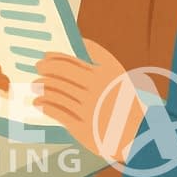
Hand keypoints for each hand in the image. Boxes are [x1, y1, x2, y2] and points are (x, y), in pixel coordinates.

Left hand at [34, 39, 145, 159]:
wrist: (141, 137)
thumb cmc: (126, 101)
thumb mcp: (118, 75)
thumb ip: (100, 56)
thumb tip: (81, 40)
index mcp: (103, 75)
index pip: (69, 61)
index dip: (54, 57)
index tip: (45, 56)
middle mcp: (96, 91)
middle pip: (60, 75)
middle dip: (44, 70)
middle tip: (38, 68)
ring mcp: (90, 110)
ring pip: (56, 93)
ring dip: (42, 88)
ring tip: (35, 86)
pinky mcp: (84, 129)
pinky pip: (58, 113)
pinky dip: (45, 106)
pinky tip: (39, 103)